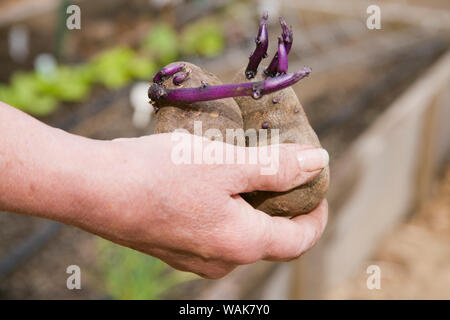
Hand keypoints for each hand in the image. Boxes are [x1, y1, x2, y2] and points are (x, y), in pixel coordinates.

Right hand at [82, 133, 328, 278]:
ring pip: (240, 231)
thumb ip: (276, 167)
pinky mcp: (174, 245)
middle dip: (284, 204)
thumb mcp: (227, 163)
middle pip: (269, 236)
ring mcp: (194, 256)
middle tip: (283, 169)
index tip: (317, 186)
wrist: (95, 189)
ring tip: (249, 168)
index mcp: (242, 243)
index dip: (317, 214)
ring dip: (252, 203)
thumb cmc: (162, 174)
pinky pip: (214, 229)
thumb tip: (318, 163)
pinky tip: (214, 180)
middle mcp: (221, 259)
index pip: (299, 239)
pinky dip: (226, 206)